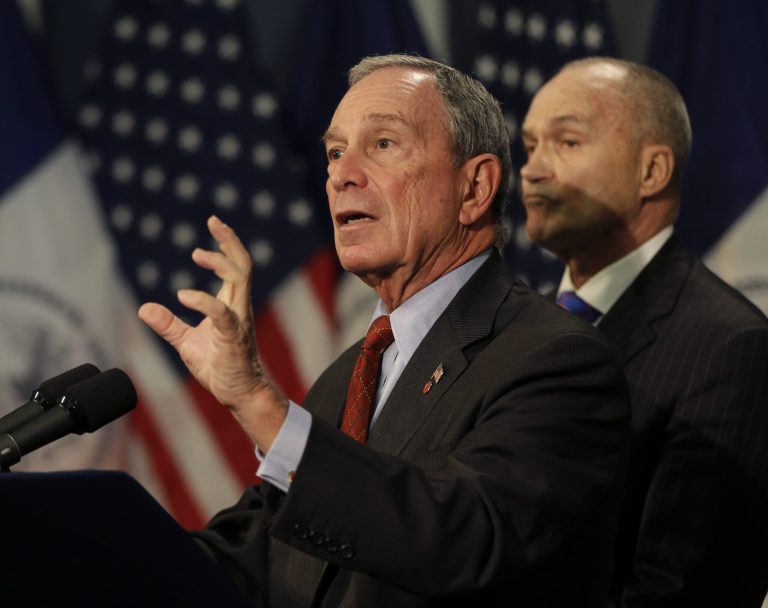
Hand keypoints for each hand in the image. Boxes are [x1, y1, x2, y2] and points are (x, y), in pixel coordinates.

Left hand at [138, 215, 286, 449]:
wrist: (237, 393)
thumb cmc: (219, 367)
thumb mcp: (186, 343)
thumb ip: (168, 324)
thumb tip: (144, 308)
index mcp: (232, 304)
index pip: (236, 266)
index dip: (226, 243)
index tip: (214, 224)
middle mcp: (239, 307)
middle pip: (242, 264)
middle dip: (230, 240)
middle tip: (213, 220)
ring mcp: (238, 320)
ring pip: (239, 279)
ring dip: (220, 261)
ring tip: (197, 253)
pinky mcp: (232, 336)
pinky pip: (220, 312)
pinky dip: (202, 300)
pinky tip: (182, 296)